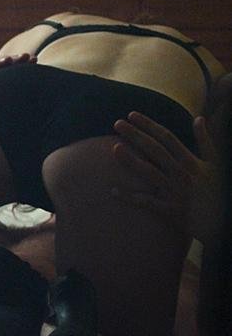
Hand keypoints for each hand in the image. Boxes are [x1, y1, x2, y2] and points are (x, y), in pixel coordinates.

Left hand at [112, 112, 222, 241]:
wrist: (221, 220)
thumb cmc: (218, 189)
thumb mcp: (216, 164)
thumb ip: (205, 141)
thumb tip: (198, 118)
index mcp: (191, 161)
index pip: (167, 137)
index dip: (148, 125)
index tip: (131, 115)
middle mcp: (182, 174)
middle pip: (155, 150)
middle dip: (136, 135)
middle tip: (117, 123)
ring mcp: (175, 191)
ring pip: (150, 173)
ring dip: (131, 160)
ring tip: (114, 148)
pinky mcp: (170, 210)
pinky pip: (147, 203)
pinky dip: (130, 198)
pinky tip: (113, 191)